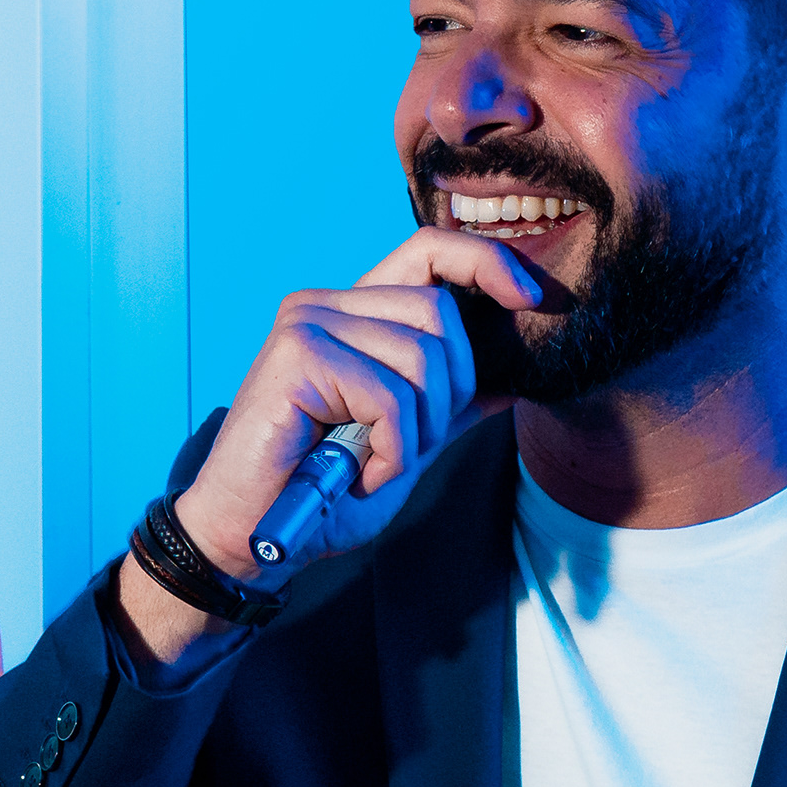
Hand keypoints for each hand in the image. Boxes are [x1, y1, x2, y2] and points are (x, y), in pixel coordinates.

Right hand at [109, 228, 555, 668]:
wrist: (251, 537)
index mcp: (353, 312)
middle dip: (449, 390)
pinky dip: (391, 450)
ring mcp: (308, 323)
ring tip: (373, 462)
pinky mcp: (296, 355)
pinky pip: (390, 396)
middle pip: (440, 311)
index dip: (489, 262)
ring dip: (416, 432)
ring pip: (422, 356)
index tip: (534, 298)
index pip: (432, 249)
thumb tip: (511, 380)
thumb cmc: (322, 493)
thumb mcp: (407, 443)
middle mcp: (326, 304)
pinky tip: (357, 471)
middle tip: (408, 443)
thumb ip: (450, 405)